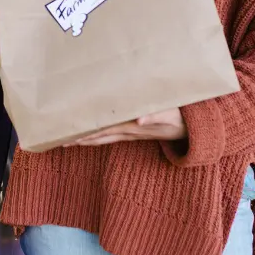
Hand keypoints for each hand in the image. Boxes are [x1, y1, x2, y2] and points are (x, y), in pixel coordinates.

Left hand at [66, 108, 186, 145]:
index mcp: (132, 126)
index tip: (66, 135)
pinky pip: (112, 133)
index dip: (85, 134)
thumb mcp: (171, 115)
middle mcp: (129, 131)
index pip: (103, 131)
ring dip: (85, 138)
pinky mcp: (137, 130)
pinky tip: (91, 132)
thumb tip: (140, 119)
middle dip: (78, 139)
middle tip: (57, 139)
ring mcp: (132, 132)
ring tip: (67, 139)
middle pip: (98, 137)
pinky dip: (99, 133)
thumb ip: (156, 115)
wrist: (197, 130)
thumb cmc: (183, 118)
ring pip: (103, 136)